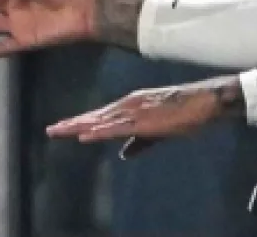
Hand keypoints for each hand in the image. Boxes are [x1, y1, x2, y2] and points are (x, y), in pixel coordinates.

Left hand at [46, 76, 246, 158]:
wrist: (203, 102)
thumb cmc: (185, 113)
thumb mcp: (159, 130)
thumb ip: (140, 142)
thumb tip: (124, 155)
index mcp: (133, 105)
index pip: (102, 115)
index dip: (82, 121)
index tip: (63, 126)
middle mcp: (129, 105)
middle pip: (96, 116)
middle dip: (73, 123)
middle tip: (52, 130)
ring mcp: (135, 111)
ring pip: (101, 121)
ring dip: (80, 126)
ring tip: (60, 131)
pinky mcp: (142, 120)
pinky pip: (116, 128)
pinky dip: (98, 132)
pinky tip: (84, 136)